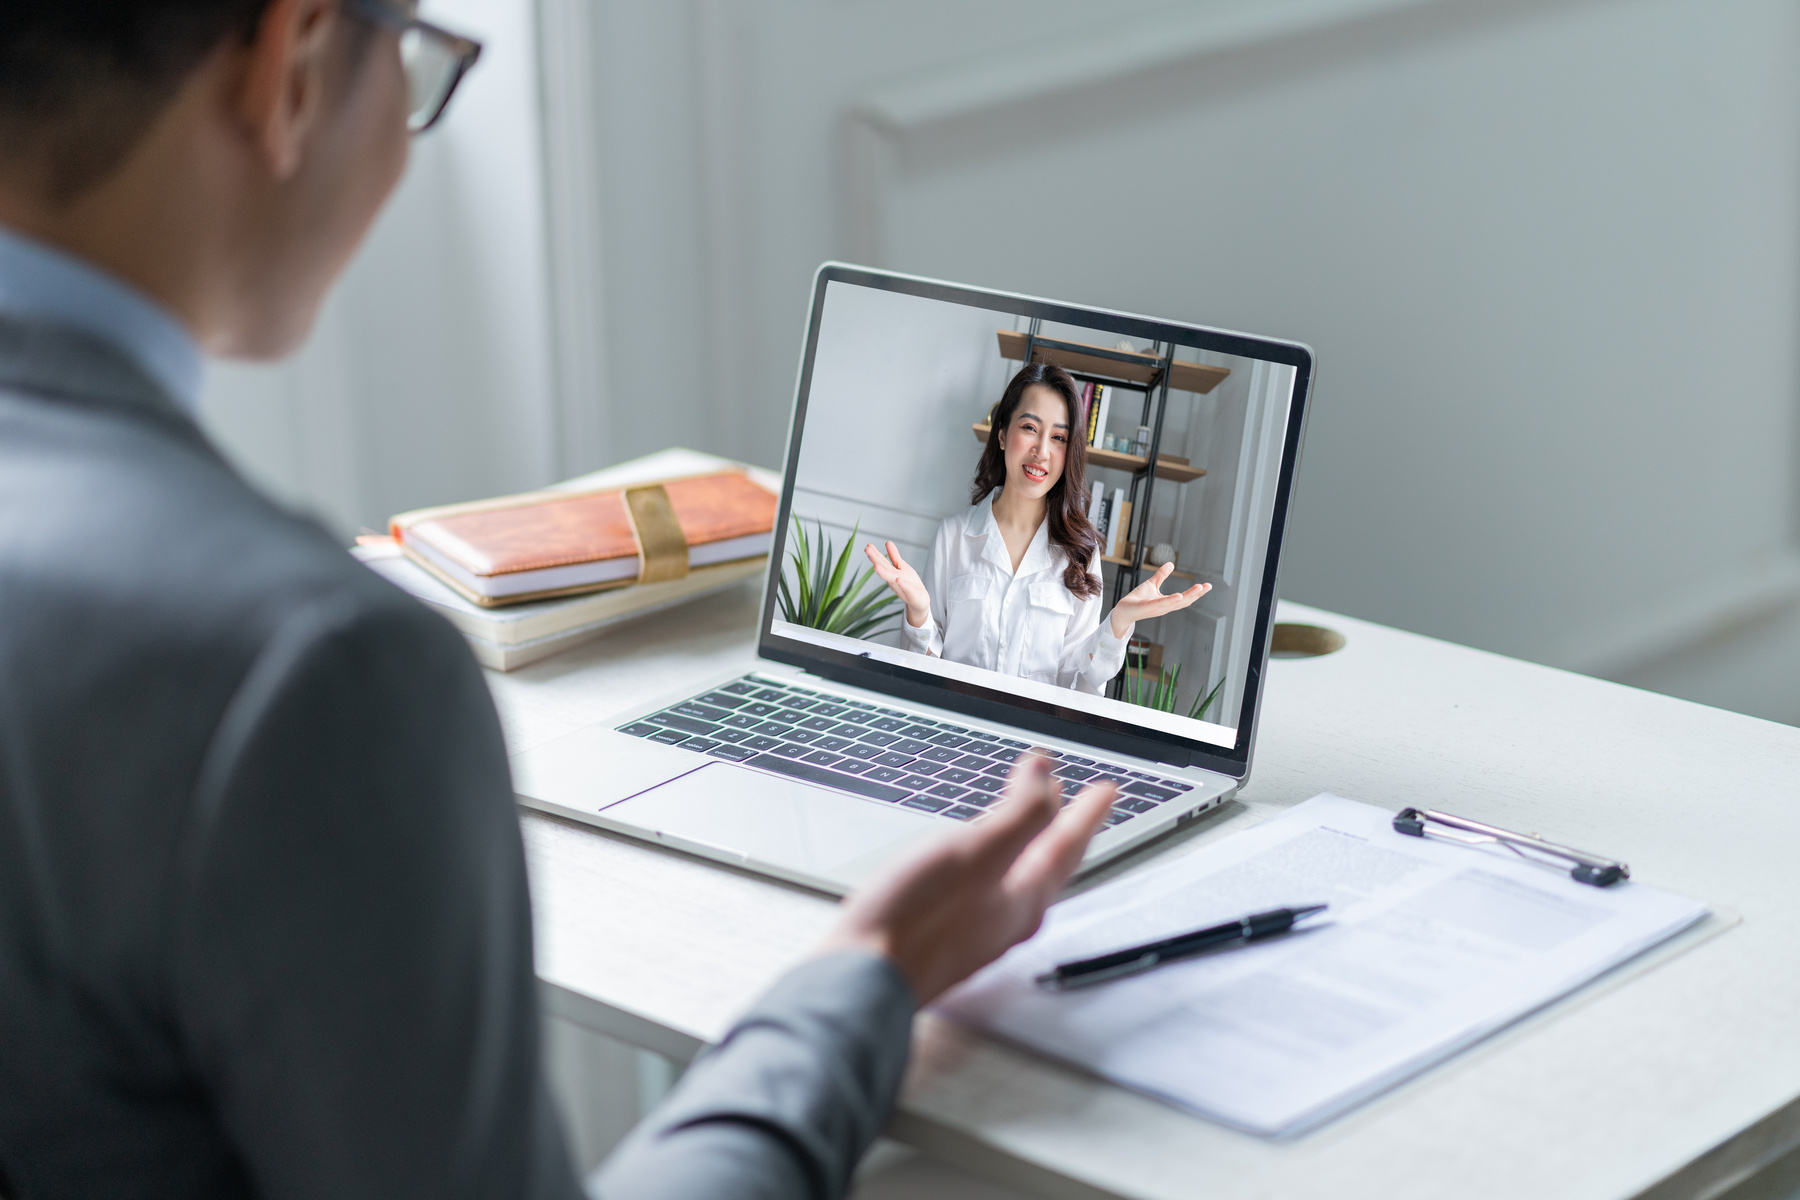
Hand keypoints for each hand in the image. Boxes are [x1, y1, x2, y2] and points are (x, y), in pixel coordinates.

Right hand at [818, 753, 1115, 1004]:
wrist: (862, 978)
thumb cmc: (915, 918)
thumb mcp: (977, 852)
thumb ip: (1019, 814)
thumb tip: (1047, 779)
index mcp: (1022, 899)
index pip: (1066, 846)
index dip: (1086, 812)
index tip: (1106, 789)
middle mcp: (1005, 921)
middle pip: (1047, 866)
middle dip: (1061, 830)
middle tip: (1073, 804)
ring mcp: (974, 932)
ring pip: (1017, 881)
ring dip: (1028, 845)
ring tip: (1029, 824)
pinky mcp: (943, 937)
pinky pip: (985, 891)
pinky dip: (992, 864)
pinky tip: (972, 863)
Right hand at [864, 541, 931, 628]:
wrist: (919, 601)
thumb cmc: (909, 583)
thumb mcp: (901, 567)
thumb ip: (894, 556)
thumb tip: (887, 542)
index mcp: (891, 572)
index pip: (882, 561)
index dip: (875, 554)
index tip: (868, 546)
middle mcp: (893, 579)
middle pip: (884, 568)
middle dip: (875, 560)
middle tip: (867, 551)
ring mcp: (901, 587)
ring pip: (891, 578)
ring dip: (884, 573)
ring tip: (876, 566)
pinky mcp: (911, 594)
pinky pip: (906, 589)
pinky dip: (902, 584)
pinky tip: (898, 580)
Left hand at [1108, 562, 1209, 638]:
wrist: (1122, 610)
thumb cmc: (1137, 600)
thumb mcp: (1151, 584)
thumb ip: (1161, 575)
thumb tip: (1171, 563)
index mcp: (1167, 602)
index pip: (1185, 598)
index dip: (1196, 592)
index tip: (1208, 585)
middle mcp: (1165, 607)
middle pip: (1184, 601)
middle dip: (1197, 594)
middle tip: (1208, 586)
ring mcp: (1156, 608)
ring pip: (1175, 603)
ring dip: (1187, 596)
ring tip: (1198, 588)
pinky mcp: (1147, 608)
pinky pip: (1160, 604)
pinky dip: (1170, 601)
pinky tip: (1178, 595)